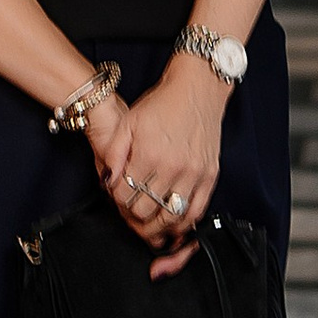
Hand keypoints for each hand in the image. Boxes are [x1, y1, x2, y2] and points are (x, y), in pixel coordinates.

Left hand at [97, 56, 226, 268]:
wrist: (197, 89)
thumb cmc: (163, 103)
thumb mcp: (128, 122)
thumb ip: (114, 152)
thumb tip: (108, 180)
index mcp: (149, 155)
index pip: (124, 195)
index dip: (116, 201)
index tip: (117, 197)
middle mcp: (172, 168)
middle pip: (145, 211)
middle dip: (132, 216)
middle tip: (129, 213)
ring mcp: (194, 174)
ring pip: (171, 218)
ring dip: (156, 228)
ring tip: (148, 226)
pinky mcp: (209, 176)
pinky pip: (197, 211)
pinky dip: (183, 224)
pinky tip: (173, 225)